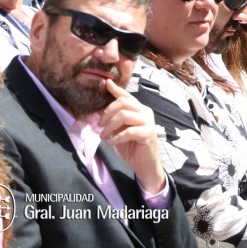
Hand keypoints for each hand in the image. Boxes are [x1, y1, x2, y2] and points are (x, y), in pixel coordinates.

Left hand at [98, 79, 165, 193]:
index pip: (126, 96)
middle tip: (99, 125)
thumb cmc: (131, 147)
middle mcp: (145, 112)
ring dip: (109, 126)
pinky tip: (110, 143)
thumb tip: (98, 111)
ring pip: (124, 115)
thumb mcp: (118, 131)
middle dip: (107, 112)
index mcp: (139, 109)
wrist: (145, 164)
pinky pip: (129, 131)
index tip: (106, 83)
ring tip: (103, 136)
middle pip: (123, 103)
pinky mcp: (148, 133)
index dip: (116, 89)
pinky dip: (116, 137)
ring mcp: (148, 122)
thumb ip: (113, 120)